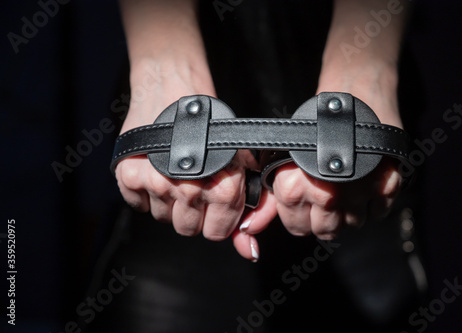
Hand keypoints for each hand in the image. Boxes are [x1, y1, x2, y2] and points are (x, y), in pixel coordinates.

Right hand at [115, 59, 261, 244]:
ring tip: (174, 173)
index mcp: (222, 188)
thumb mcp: (239, 165)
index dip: (217, 220)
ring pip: (162, 218)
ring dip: (168, 202)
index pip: (217, 233)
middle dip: (192, 213)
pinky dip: (145, 192)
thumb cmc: (210, 122)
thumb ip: (248, 211)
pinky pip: (138, 205)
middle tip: (193, 186)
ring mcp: (156, 182)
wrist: (176, 88)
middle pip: (187, 229)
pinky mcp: (129, 175)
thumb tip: (250, 252)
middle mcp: (189, 188)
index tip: (214, 204)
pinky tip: (156, 170)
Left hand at [235, 61, 404, 247]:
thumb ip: (271, 198)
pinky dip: (374, 204)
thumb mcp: (283, 160)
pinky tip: (365, 184)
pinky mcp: (387, 185)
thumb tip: (256, 229)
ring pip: (353, 225)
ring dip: (350, 212)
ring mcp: (358, 192)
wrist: (353, 93)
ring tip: (346, 188)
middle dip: (325, 219)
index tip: (306, 205)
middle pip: (327, 232)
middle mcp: (326, 194)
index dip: (301, 217)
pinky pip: (379, 214)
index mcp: (294, 188)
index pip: (297, 228)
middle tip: (327, 198)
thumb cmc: (316, 123)